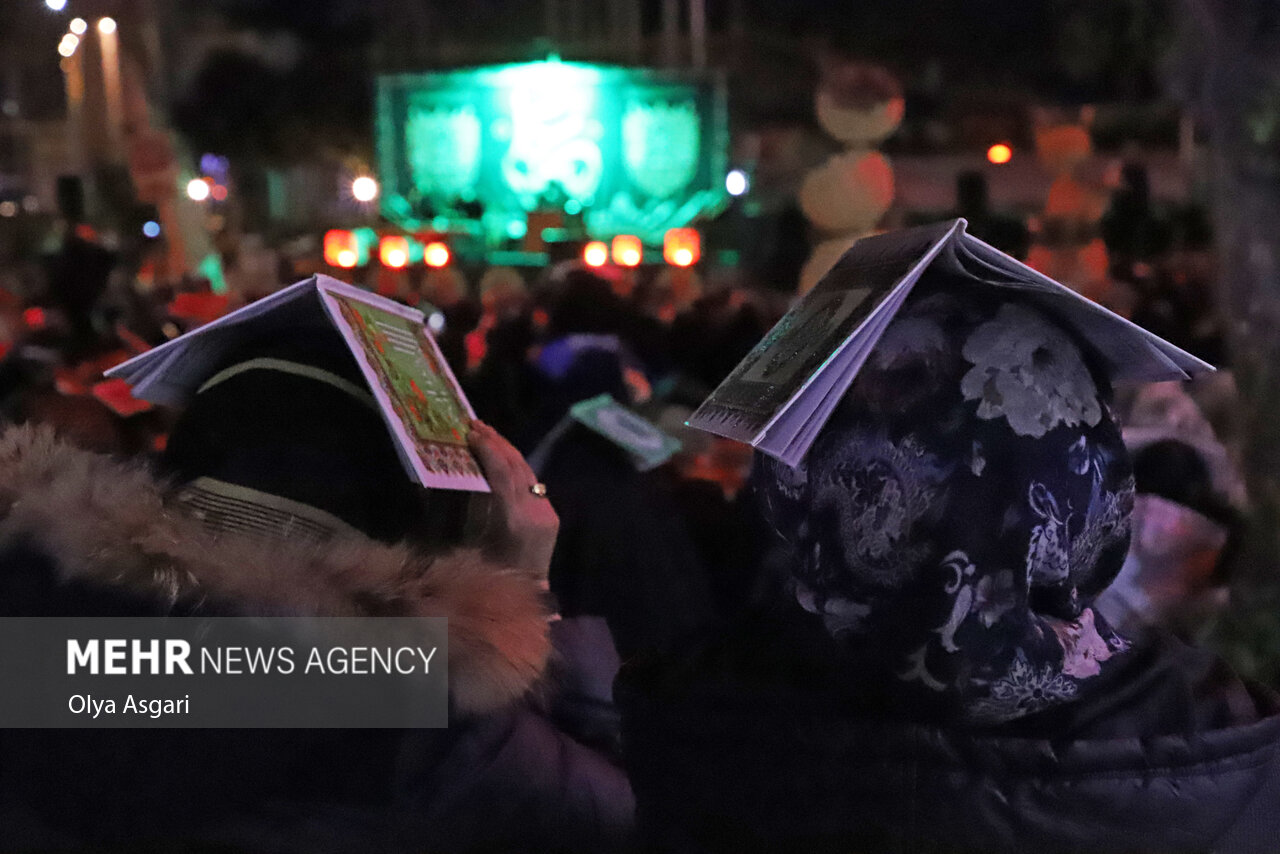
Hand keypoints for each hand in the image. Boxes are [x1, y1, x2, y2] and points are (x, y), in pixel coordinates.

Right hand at [466, 420, 558, 576]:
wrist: (526, 596)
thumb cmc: (490, 574)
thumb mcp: (473, 541)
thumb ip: (472, 506)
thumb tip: (460, 471)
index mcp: (513, 520)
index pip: (502, 472)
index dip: (487, 449)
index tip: (470, 432)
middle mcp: (534, 512)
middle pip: (517, 465)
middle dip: (496, 441)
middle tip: (476, 425)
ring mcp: (546, 512)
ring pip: (527, 471)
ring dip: (507, 450)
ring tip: (488, 434)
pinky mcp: (552, 514)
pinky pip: (533, 484)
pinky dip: (517, 468)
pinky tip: (503, 460)